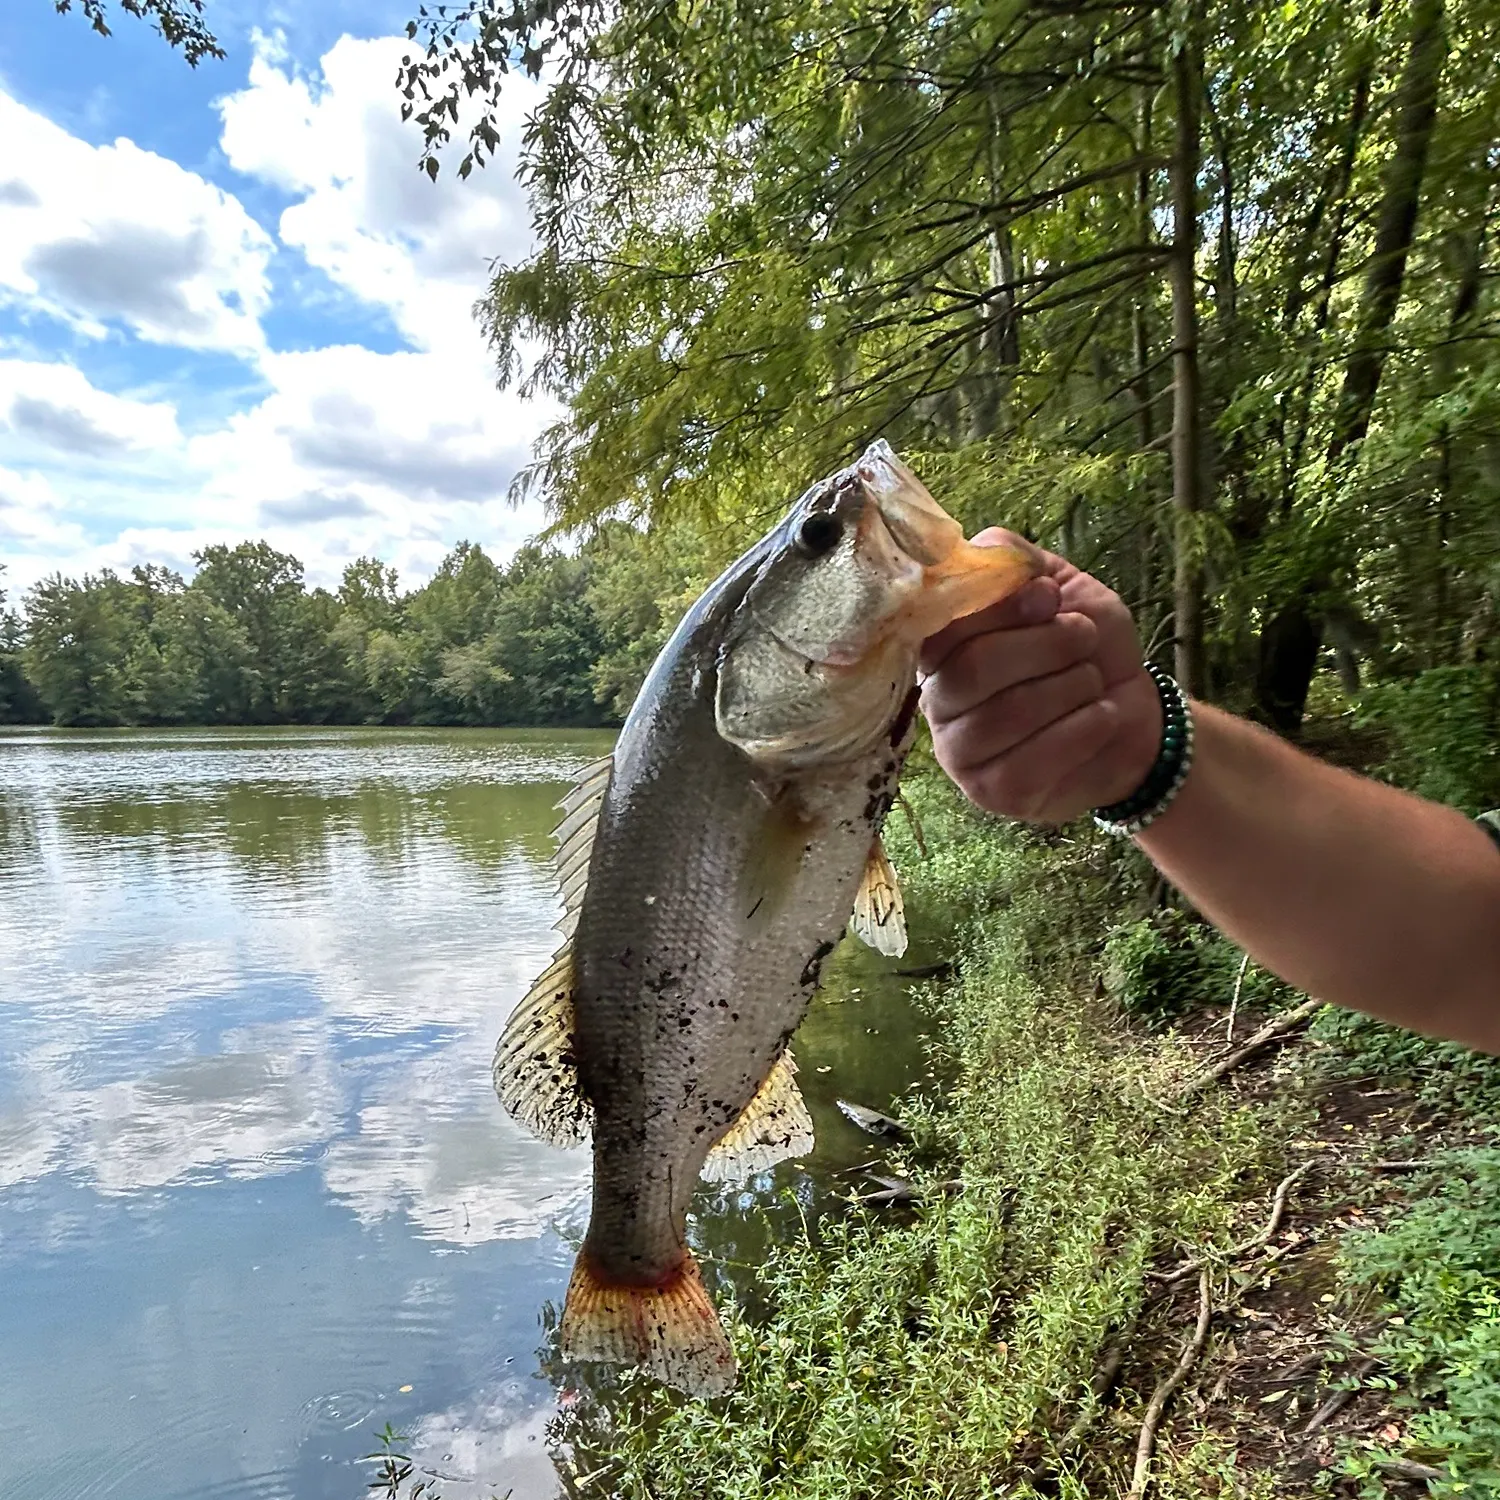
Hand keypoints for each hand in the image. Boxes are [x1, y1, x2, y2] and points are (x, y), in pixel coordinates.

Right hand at [919, 530, 1162, 823]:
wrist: (1135, 716)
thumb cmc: (1087, 650)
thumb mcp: (1060, 586)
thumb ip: (1015, 561)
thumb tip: (985, 556)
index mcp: (942, 647)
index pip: (942, 625)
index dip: (999, 608)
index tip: (1050, 598)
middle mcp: (937, 699)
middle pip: (972, 669)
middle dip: (1044, 647)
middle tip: (1085, 637)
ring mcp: (959, 752)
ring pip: (1004, 716)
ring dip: (1068, 688)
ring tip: (1094, 680)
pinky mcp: (994, 792)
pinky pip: (1031, 762)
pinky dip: (1081, 730)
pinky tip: (1102, 716)